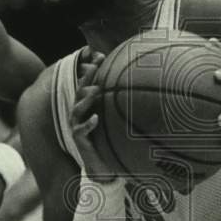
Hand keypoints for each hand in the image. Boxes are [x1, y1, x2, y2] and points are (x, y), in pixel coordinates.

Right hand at [71, 48, 117, 180]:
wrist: (101, 165)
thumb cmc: (109, 141)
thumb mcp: (116, 121)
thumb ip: (122, 106)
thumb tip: (143, 89)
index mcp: (88, 105)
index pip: (88, 82)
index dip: (92, 68)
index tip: (101, 55)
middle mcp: (80, 112)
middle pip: (80, 90)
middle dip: (87, 76)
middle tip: (96, 65)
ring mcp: (77, 124)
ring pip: (78, 108)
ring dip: (87, 98)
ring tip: (96, 90)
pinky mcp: (78, 138)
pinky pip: (81, 130)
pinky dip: (88, 124)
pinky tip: (96, 119)